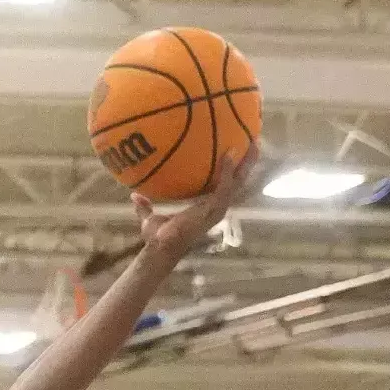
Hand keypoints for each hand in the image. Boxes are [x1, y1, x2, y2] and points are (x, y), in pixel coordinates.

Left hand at [133, 143, 261, 257]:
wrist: (160, 247)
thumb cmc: (158, 236)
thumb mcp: (150, 217)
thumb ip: (146, 206)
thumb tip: (135, 195)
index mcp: (205, 206)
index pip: (223, 185)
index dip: (231, 171)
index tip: (235, 152)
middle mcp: (216, 206)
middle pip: (237, 182)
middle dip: (247, 163)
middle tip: (253, 143)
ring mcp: (217, 208)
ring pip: (238, 183)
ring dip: (246, 164)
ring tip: (253, 145)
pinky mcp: (215, 209)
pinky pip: (225, 186)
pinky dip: (227, 171)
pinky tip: (229, 154)